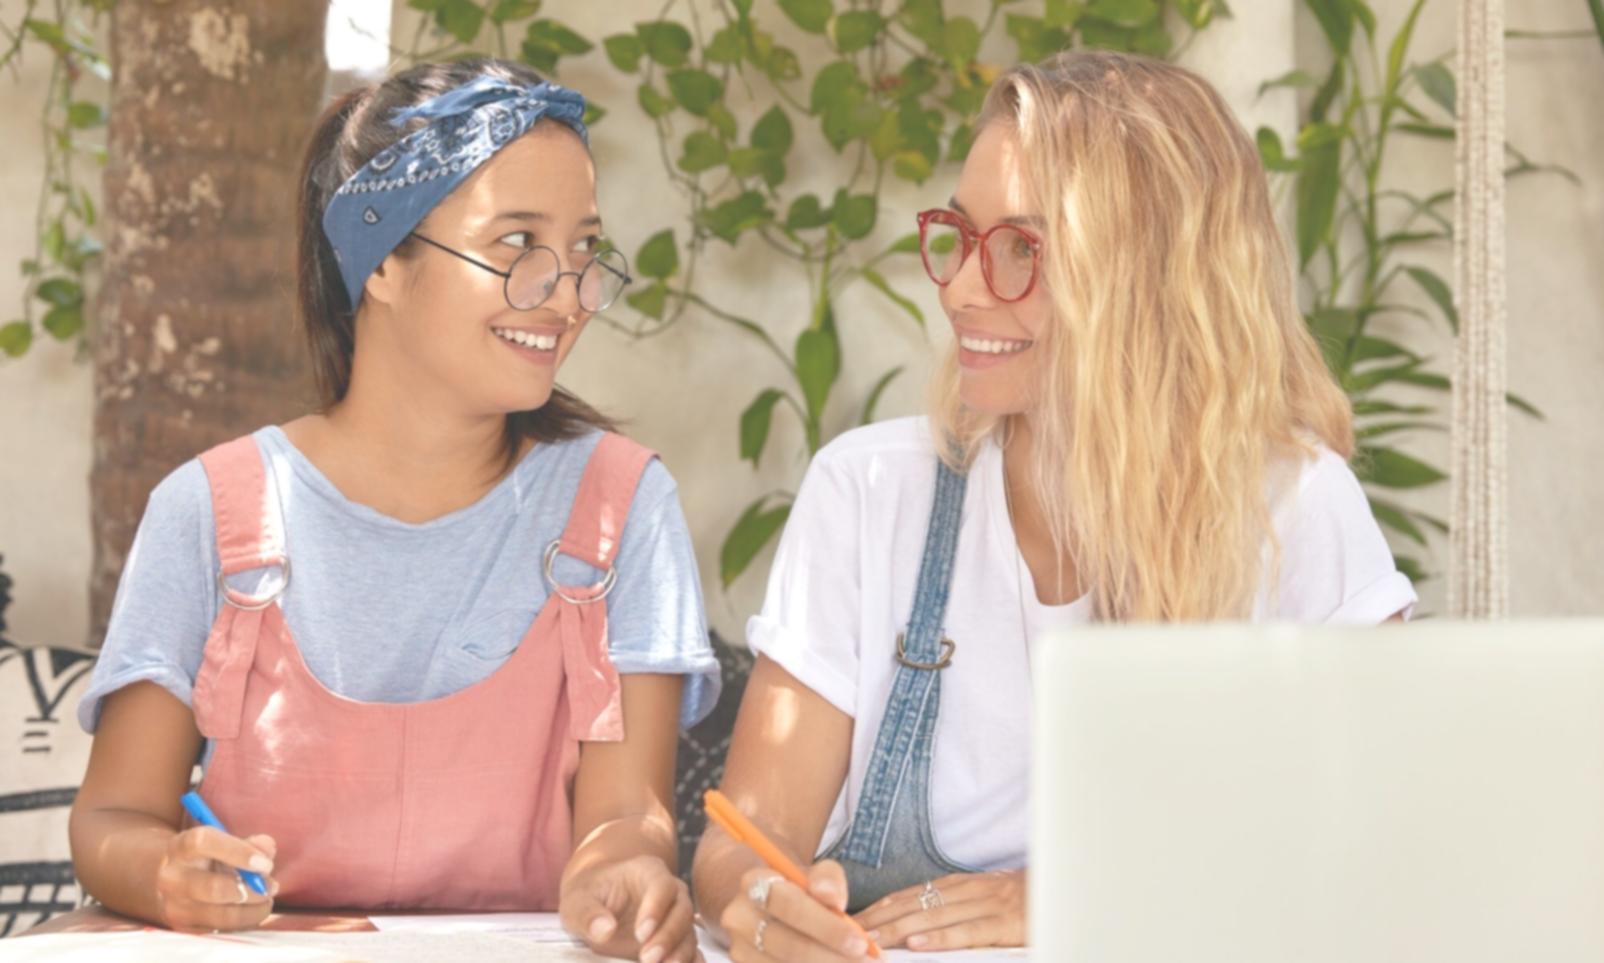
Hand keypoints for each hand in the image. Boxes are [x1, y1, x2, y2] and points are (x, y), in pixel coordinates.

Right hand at [154, 826, 277, 931]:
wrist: (174, 879)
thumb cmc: (208, 857)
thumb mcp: (226, 842)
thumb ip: (250, 843)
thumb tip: (267, 850)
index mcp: (181, 846)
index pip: (203, 843)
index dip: (239, 852)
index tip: (266, 864)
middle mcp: (173, 877)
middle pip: (213, 888)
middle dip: (251, 890)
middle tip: (271, 886)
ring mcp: (175, 906)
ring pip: (220, 915)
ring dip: (252, 910)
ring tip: (267, 900)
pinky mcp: (183, 927)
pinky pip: (221, 931)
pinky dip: (244, 922)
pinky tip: (254, 911)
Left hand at [560, 854, 699, 962]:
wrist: (596, 907)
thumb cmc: (588, 897)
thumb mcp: (577, 901)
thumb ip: (587, 913)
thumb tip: (605, 930)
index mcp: (648, 872)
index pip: (662, 886)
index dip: (656, 909)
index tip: (640, 934)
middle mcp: (670, 893)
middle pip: (682, 911)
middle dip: (668, 936)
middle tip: (648, 958)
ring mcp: (676, 918)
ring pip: (689, 934)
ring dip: (680, 955)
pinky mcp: (677, 941)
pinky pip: (692, 952)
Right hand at [720, 860, 873, 961]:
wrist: (773, 906)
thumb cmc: (801, 890)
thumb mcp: (817, 875)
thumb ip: (829, 879)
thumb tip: (833, 899)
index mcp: (754, 883)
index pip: (789, 905)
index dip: (827, 927)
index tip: (861, 943)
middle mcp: (739, 917)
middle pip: (787, 944)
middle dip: (832, 958)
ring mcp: (739, 949)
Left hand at [854, 870, 1025, 950]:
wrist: (1068, 889)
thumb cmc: (1023, 902)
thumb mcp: (984, 901)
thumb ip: (954, 911)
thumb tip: (916, 928)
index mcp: (959, 885)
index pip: (908, 895)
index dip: (878, 908)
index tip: (850, 921)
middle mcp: (967, 890)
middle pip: (913, 905)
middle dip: (878, 920)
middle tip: (847, 933)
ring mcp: (986, 905)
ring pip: (933, 917)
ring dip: (898, 929)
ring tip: (871, 941)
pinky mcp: (1005, 924)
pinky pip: (968, 931)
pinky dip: (941, 938)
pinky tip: (917, 945)